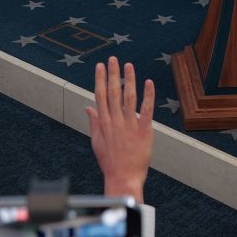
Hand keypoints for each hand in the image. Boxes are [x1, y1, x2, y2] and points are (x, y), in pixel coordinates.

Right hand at [85, 57, 154, 203]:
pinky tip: (148, 82)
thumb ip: (94, 123)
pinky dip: (148, 95)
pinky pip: (146, 110)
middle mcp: (116, 121)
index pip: (100, 96)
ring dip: (129, 80)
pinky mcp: (144, 131)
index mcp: (104, 123)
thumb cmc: (110, 162)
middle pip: (113, 92)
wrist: (123, 178)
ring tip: (129, 65)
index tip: (100, 66)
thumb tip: (88, 108)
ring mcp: (130, 125)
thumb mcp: (97, 142)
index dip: (100, 79)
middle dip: (113, 74)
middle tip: (113, 59)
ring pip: (129, 98)